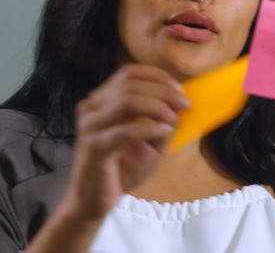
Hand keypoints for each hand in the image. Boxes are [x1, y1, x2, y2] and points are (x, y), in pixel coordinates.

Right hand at [59, 64, 189, 221]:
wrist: (94, 201)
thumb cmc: (121, 169)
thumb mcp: (148, 140)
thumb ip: (160, 119)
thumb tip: (178, 102)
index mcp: (101, 100)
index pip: (129, 73)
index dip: (158, 77)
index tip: (180, 91)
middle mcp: (91, 107)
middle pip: (130, 84)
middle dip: (164, 91)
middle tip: (184, 105)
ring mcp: (90, 126)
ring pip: (127, 101)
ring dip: (158, 107)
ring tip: (173, 120)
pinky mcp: (94, 146)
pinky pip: (125, 130)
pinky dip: (150, 128)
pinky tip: (164, 132)